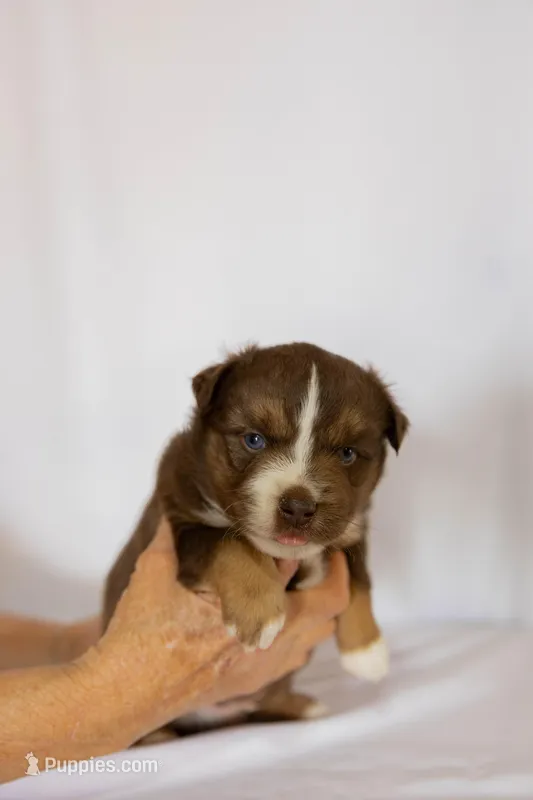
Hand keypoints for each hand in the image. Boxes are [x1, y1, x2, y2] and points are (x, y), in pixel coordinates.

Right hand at [91, 517, 348, 739]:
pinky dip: (300, 636)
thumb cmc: (140, 630)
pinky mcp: (253, 684)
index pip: (300, 571)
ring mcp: (263, 665)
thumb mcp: (153, 571)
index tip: (312, 536)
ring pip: (317, 636)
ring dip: (317, 608)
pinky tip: (279, 619)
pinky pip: (296, 658)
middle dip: (333, 579)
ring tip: (302, 585)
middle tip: (323, 559)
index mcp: (247, 603)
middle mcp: (266, 637)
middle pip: (328, 607)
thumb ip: (171, 536)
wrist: (126, 692)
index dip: (313, 551)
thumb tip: (173, 507)